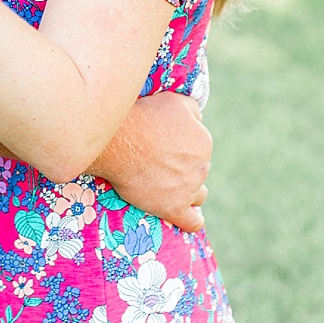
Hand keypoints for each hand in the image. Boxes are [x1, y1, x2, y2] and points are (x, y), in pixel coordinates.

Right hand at [90, 92, 210, 232]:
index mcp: (204, 143)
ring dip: (190, 193)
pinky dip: (193, 221)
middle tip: (161, 166)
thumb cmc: (145, 118)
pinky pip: (192, 222)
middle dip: (185, 170)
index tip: (166, 148)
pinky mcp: (172, 208)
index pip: (200, 150)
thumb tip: (199, 121)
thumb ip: (194, 111)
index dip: (183, 149)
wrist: (120, 142)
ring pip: (198, 195)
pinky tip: (191, 219)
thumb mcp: (176, 101)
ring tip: (173, 190)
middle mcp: (201, 168)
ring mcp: (188, 189)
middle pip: (198, 172)